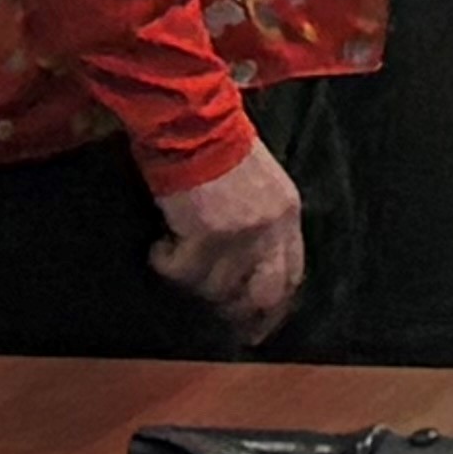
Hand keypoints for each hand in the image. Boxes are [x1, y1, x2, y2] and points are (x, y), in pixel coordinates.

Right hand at [154, 139, 308, 341]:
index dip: (276, 304)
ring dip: (194, 282)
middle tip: (220, 322)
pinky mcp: (203, 235)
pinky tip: (160, 246)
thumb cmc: (226, 150)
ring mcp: (238, 235)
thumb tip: (249, 266)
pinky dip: (166, 264)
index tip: (261, 325)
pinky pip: (181, 272)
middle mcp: (269, 229)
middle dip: (241, 313)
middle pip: (263, 293)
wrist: (198, 128)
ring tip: (179, 260)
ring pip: (215, 287)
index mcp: (288, 214)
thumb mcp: (263, 185)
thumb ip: (264, 224)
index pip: (292, 273)